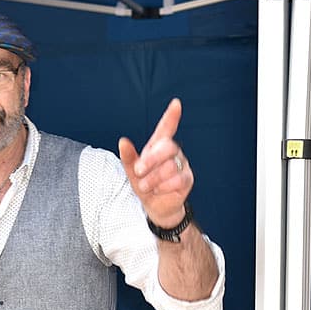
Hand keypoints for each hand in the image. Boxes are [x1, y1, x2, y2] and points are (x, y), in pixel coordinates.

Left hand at [118, 98, 191, 227]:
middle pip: (168, 147)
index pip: (166, 128)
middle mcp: (173, 152)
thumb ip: (128, 157)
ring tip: (145, 186)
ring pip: (170, 167)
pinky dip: (163, 187)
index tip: (176, 103)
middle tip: (139, 171)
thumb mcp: (132, 172)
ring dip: (153, 179)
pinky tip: (158, 190)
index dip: (171, 116)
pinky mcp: (187, 179)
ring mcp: (182, 165)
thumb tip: (122, 141)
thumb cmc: (144, 184)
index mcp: (158, 146)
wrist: (155, 206)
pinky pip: (177, 180)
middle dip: (151, 159)